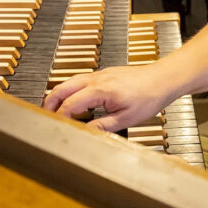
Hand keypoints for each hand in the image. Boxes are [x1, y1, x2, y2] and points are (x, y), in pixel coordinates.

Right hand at [42, 64, 172, 131]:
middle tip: (44, 116)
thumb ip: (102, 127)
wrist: (163, 79)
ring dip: (59, 95)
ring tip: (54, 110)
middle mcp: (97, 79)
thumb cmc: (149, 96)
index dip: (60, 117)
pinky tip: (73, 100)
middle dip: (50, 102)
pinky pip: (80, 80)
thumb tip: (85, 133)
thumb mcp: (126, 119)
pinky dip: (70, 90)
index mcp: (100, 90)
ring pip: (70, 81)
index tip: (56, 126)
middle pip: (63, 87)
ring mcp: (100, 74)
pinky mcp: (104, 74)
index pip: (70, 104)